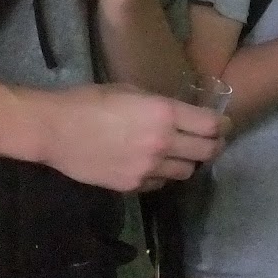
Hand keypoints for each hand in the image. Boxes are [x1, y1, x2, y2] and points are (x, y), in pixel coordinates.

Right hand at [30, 84, 225, 191]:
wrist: (54, 130)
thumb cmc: (91, 101)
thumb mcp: (133, 92)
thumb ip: (163, 106)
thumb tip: (184, 115)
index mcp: (165, 113)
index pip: (212, 126)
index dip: (222, 125)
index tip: (223, 125)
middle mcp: (163, 143)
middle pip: (207, 152)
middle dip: (214, 146)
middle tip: (210, 142)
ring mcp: (148, 167)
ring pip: (187, 171)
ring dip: (189, 162)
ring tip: (180, 154)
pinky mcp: (132, 186)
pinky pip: (161, 182)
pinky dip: (163, 174)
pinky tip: (154, 164)